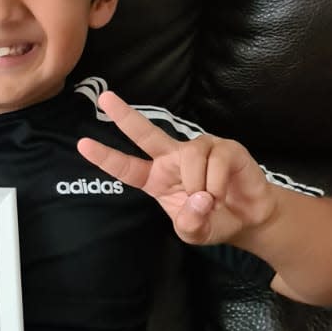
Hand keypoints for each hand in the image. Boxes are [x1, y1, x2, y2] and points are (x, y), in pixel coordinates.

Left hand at [76, 89, 275, 245]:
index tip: (82, 145)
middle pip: (145, 133)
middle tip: (104, 98)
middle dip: (125, 116)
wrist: (249, 218)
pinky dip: (217, 184)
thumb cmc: (214, 220)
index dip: (105, 157)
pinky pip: (215, 162)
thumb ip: (189, 223)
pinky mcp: (225, 147)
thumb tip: (198, 199)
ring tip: (210, 199)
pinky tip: (223, 191)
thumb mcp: (194, 232)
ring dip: (199, 185)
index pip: (127, 167)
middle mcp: (173, 158)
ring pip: (189, 157)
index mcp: (156, 178)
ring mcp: (199, 149)